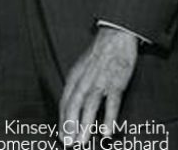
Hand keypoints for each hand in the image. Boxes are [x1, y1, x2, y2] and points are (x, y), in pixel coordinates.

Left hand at [60, 27, 138, 144]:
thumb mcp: (81, 69)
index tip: (62, 134)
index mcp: (73, 78)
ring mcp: (99, 83)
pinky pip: (111, 104)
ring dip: (84, 126)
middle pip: (72, 107)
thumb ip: (77, 85)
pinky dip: (108, 118)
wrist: (114, 38)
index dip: (62, 120)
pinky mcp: (115, 84)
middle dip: (69, 126)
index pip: (64, 103)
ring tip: (81, 141)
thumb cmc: (98, 55)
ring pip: (88, 107)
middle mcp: (83, 82)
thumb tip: (73, 102)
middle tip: (68, 143)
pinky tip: (106, 131)